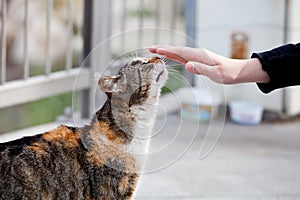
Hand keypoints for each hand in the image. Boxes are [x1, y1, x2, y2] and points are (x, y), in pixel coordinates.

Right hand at [149, 46, 269, 83]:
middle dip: (163, 49)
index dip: (167, 51)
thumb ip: (201, 69)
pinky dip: (174, 56)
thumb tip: (187, 65)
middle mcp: (197, 54)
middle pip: (177, 50)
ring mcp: (197, 57)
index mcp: (199, 56)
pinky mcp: (198, 61)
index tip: (156, 49)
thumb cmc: (228, 73)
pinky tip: (170, 56)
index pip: (180, 52)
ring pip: (179, 53)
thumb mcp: (216, 74)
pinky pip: (183, 57)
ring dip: (167, 51)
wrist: (237, 72)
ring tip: (156, 51)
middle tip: (149, 48)